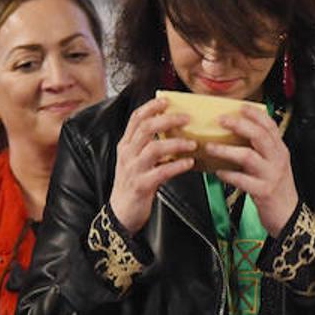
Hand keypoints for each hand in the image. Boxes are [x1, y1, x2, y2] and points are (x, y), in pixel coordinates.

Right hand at [108, 97, 196, 233]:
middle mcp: (127, 154)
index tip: (166, 100)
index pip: (135, 119)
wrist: (121, 214)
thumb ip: (148, 146)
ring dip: (176, 143)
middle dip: (167, 120)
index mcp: (126, 145)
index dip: (151, 107)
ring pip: (154, 148)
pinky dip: (177, 165)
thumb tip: (173, 132)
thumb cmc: (133, 186)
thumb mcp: (136, 161)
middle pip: (146, 128)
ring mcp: (133, 169)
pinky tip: (189, 163)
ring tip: (193, 143)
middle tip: (186, 118)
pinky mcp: (141, 185)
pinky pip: (161, 172)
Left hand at [208, 108, 298, 235]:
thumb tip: (235, 138)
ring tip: (211, 147)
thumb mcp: (274, 166)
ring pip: (248, 156)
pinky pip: (242, 180)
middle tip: (221, 120)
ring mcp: (271, 175)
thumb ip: (261, 151)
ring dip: (226, 149)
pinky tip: (218, 173)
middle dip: (239, 125)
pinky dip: (228, 175)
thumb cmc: (278, 190)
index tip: (240, 106)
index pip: (270, 126)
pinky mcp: (263, 191)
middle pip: (259, 135)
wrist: (290, 216)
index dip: (255, 114)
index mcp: (280, 151)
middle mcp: (277, 160)